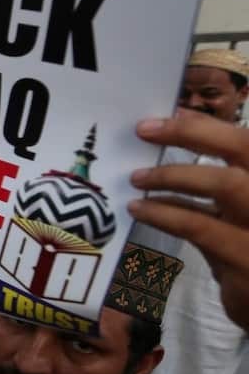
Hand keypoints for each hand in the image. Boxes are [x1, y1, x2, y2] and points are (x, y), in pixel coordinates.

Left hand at [129, 110, 248, 330]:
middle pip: (246, 148)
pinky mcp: (247, 259)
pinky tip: (141, 210)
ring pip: (225, 184)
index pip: (247, 141)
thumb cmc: (246, 252)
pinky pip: (201, 227)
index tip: (169, 114)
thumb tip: (172, 139)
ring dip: (174, 176)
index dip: (209, 124)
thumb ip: (216, 183)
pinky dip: (166, 214)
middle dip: (192, 133)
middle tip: (144, 130)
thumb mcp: (236, 214)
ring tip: (136, 178)